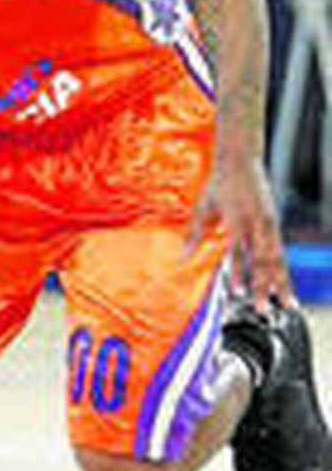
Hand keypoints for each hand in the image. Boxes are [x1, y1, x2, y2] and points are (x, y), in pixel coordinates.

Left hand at [189, 147, 293, 308]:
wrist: (242, 161)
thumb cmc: (219, 184)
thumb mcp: (203, 207)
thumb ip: (195, 234)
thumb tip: (183, 258)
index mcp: (237, 220)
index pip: (238, 252)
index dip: (238, 273)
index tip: (238, 292)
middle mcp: (257, 224)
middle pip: (262, 261)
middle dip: (264, 287)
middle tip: (263, 310)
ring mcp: (269, 224)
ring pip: (277, 260)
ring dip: (281, 283)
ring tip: (287, 305)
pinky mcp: (275, 223)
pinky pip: (280, 251)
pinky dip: (283, 269)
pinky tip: (286, 286)